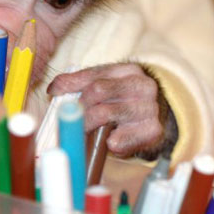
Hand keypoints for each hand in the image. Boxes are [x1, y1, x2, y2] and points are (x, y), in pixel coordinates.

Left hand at [48, 63, 167, 157]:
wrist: (159, 119)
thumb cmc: (125, 101)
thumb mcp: (108, 85)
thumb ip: (82, 83)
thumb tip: (54, 89)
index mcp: (130, 71)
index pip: (95, 75)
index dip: (71, 83)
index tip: (54, 92)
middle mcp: (143, 86)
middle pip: (98, 90)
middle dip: (79, 105)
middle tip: (69, 118)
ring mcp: (150, 107)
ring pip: (106, 113)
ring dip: (89, 124)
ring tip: (84, 131)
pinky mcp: (152, 130)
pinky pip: (120, 138)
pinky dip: (108, 142)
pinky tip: (109, 141)